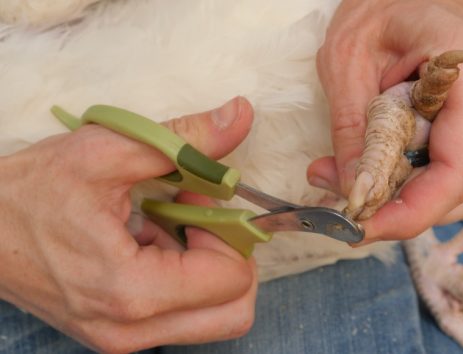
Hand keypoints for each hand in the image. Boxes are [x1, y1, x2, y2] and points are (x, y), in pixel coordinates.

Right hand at [0, 97, 256, 351]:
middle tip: (198, 217)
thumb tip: (241, 115)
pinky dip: (184, 278)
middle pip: (234, 310)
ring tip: (170, 226)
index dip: (228, 231)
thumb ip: (184, 139)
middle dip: (232, 258)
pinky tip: (151, 240)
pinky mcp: (118, 333)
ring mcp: (123, 338)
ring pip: (214, 317)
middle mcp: (131, 329)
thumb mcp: (107, 151)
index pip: (232, 279)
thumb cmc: (32, 191)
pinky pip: (181, 314)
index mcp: (131, 290)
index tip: (198, 198)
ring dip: (209, 268)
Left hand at [308, 0, 462, 240]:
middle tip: (347, 206)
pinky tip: (391, 174)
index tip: (362, 227)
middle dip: (403, 210)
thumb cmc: (382, 13)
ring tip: (362, 183)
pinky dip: (424, 190)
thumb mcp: (346, 63)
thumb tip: (350, 193)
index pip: (459, 168)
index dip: (413, 212)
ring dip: (412, 203)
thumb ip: (352, 132)